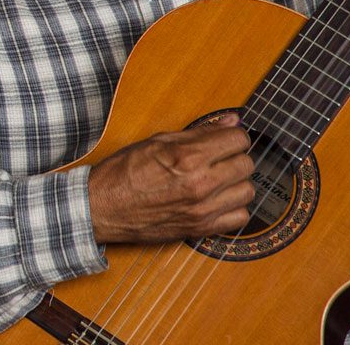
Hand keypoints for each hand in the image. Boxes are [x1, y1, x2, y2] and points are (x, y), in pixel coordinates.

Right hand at [88, 114, 255, 243]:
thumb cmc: (122, 173)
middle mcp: (200, 184)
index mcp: (187, 157)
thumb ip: (199, 132)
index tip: (223, 140)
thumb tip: (232, 121)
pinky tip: (217, 200)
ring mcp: (202, 209)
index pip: (239, 140)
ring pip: (248, 191)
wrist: (101, 208)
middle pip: (246, 164)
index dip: (232, 136)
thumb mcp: (157, 142)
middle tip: (217, 159)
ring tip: (217, 180)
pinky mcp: (201, 228)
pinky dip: (233, 208)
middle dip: (234, 157)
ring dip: (235, 183)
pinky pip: (240, 217)